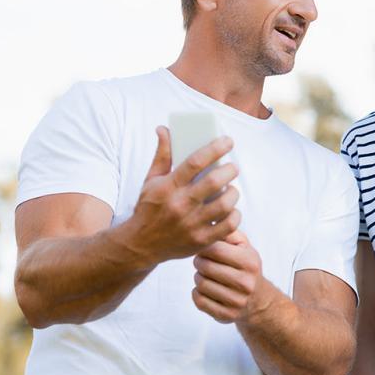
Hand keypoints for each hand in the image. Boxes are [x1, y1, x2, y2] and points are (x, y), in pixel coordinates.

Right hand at [119, 126, 241, 264]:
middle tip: (233, 167)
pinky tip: (230, 209)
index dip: (215, 148)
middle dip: (230, 170)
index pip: (195, 162)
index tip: (228, 141)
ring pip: (225, 204)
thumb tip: (164, 129)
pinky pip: (228, 226)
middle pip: (215, 182)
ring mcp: (192, 225)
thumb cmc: (148, 208)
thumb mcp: (151, 180)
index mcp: (168, 187)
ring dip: (233, 193)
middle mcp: (180, 205)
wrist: (139, 245)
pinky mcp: (200, 241)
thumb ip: (162, 155)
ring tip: (231, 189)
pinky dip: (234, 215)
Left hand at [192, 230, 265, 323]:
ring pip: (200, 283)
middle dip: (199, 261)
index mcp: (249, 262)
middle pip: (205, 266)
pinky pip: (199, 300)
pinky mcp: (226, 315)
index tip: (205, 247)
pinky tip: (205, 289)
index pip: (215, 249)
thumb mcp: (245, 247)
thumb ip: (229, 232)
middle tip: (203, 261)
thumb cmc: (246, 268)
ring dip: (198, 277)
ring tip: (205, 274)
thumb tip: (211, 221)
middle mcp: (245, 283)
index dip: (204, 246)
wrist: (258, 301)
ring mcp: (236, 301)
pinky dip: (197, 293)